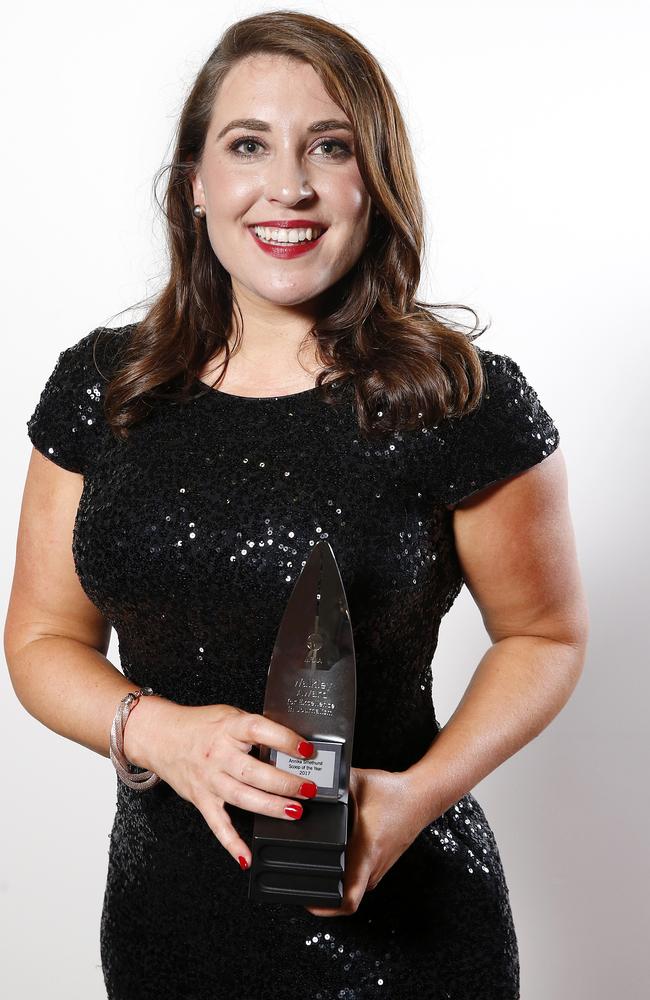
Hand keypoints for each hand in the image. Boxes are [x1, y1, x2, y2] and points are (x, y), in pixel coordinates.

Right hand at [124, 697, 318, 870]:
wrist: (160, 736)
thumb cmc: (199, 725)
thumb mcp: (230, 716)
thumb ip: (255, 729)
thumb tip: (290, 744)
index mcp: (229, 728)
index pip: (259, 731)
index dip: (285, 740)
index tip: (306, 750)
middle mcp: (218, 755)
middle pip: (254, 772)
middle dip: (284, 783)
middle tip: (308, 789)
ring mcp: (209, 779)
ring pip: (242, 797)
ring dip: (270, 807)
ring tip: (294, 812)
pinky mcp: (201, 799)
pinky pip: (218, 825)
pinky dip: (232, 843)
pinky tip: (247, 856)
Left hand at [304, 766, 424, 916]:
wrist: (420, 797)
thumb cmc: (393, 794)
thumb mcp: (357, 784)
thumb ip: (330, 786)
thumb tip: (307, 786)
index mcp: (365, 855)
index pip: (347, 901)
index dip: (324, 908)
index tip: (306, 903)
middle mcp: (372, 869)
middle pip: (343, 897)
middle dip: (320, 893)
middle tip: (298, 880)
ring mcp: (377, 869)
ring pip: (350, 888)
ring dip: (333, 883)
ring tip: (313, 868)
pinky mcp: (379, 865)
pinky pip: (357, 878)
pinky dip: (344, 874)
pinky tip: (334, 858)